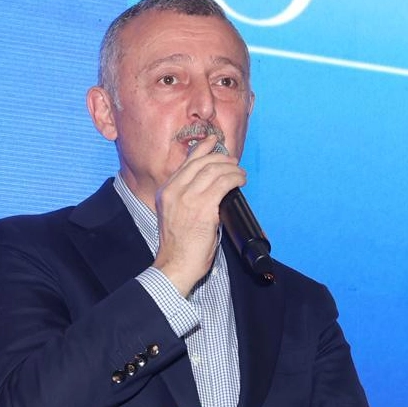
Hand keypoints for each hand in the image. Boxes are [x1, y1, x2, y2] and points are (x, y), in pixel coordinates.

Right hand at [152, 135, 245, 295]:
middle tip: (234, 162)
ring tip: (241, 174)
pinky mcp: (202, 207)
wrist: (175, 264)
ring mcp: (187, 198)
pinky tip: (241, 181)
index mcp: (166, 191)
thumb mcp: (176, 214)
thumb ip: (187, 197)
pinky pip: (224, 183)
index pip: (186, 162)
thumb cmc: (180, 245)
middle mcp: (174, 191)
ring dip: (232, 169)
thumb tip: (211, 185)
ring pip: (214, 170)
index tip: (214, 142)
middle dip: (221, 158)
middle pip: (201, 162)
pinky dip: (235, 178)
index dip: (203, 148)